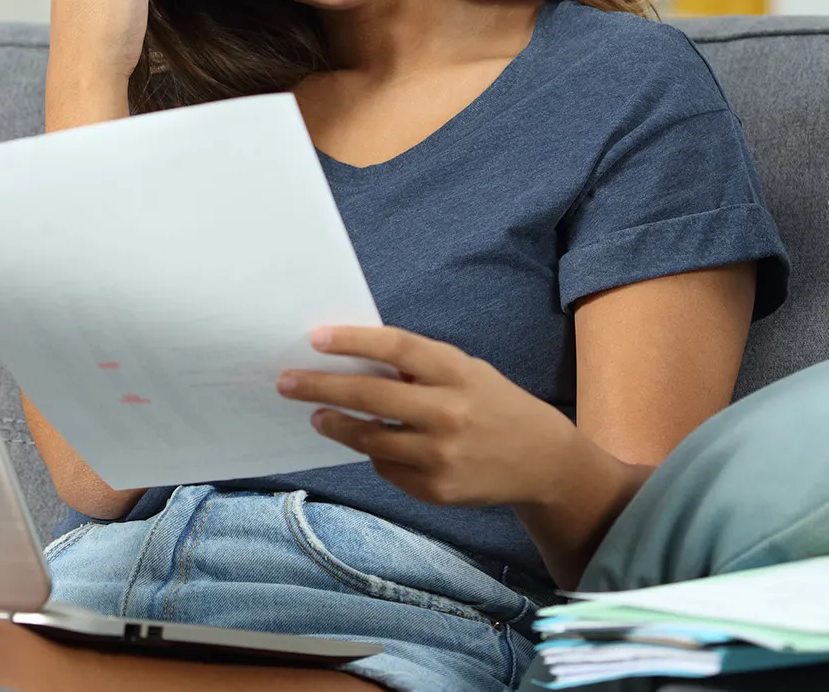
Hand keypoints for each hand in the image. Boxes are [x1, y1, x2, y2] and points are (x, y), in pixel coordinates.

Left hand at [276, 325, 582, 506]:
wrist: (542, 462)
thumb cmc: (492, 404)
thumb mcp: (467, 372)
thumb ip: (419, 368)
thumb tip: (350, 359)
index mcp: (458, 372)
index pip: (397, 348)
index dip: (353, 341)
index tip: (315, 337)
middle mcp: (450, 413)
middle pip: (371, 397)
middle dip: (320, 387)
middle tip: (286, 381)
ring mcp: (442, 455)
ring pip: (369, 440)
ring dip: (335, 425)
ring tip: (316, 415)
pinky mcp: (436, 489)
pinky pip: (387, 467)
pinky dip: (375, 453)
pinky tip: (375, 443)